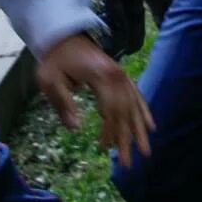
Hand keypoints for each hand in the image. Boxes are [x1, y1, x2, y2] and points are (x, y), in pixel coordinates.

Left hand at [36, 32, 154, 164]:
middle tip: (130, 164)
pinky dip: (144, 112)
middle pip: (126, 112)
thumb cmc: (55, 60)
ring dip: (140, 131)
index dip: (109, 131)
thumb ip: (63, 103)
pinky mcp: (122, 77)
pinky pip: (138, 97)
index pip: (110, 109)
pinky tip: (151, 126)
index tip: (104, 149)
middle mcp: (117, 76)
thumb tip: (75, 128)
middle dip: (128, 139)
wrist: (65, 37)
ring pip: (135, 107)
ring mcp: (122, 76)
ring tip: (146, 151)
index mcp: (101, 76)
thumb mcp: (50, 81)